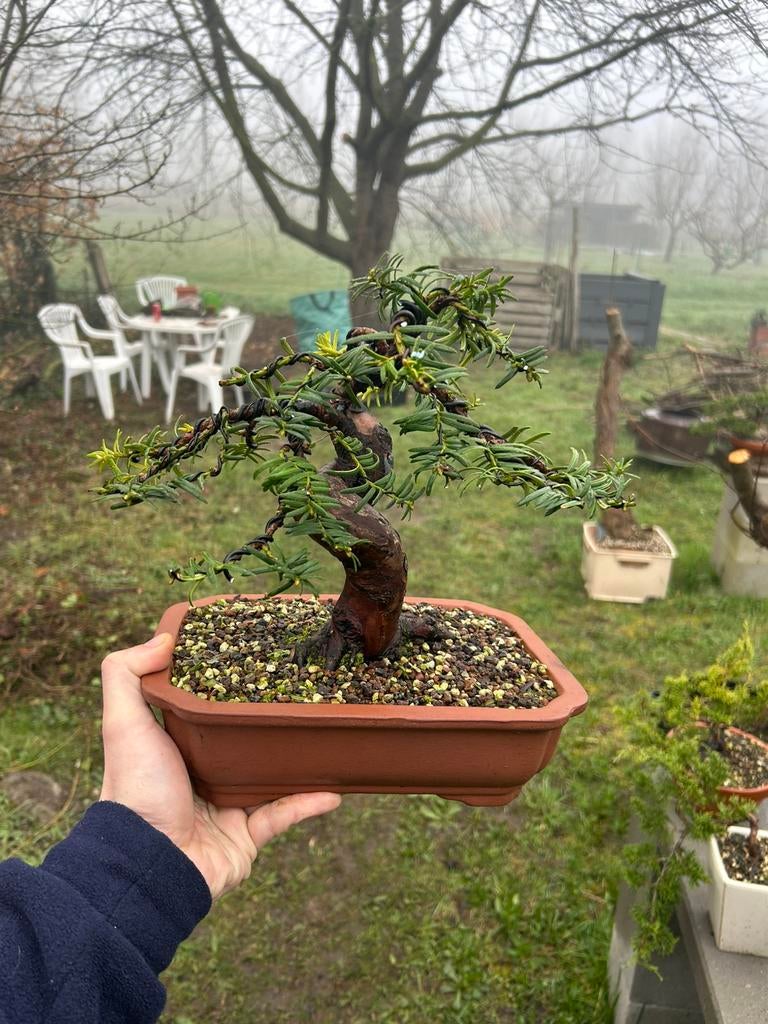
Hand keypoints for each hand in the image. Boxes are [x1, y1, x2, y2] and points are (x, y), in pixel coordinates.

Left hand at [99, 633, 340, 897]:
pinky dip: (309, 803)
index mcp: (178, 747)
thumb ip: (126, 674)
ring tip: (324, 736)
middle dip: (271, 724)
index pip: (208, 709)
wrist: (148, 862)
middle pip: (245, 742)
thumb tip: (163, 638)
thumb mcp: (123, 723)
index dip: (227, 685)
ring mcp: (227, 806)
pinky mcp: (247, 836)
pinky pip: (285, 815)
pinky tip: (334, 790)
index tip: (256, 659)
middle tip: (302, 695)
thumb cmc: (136, 788)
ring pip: (271, 777)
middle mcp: (203, 774)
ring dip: (298, 762)